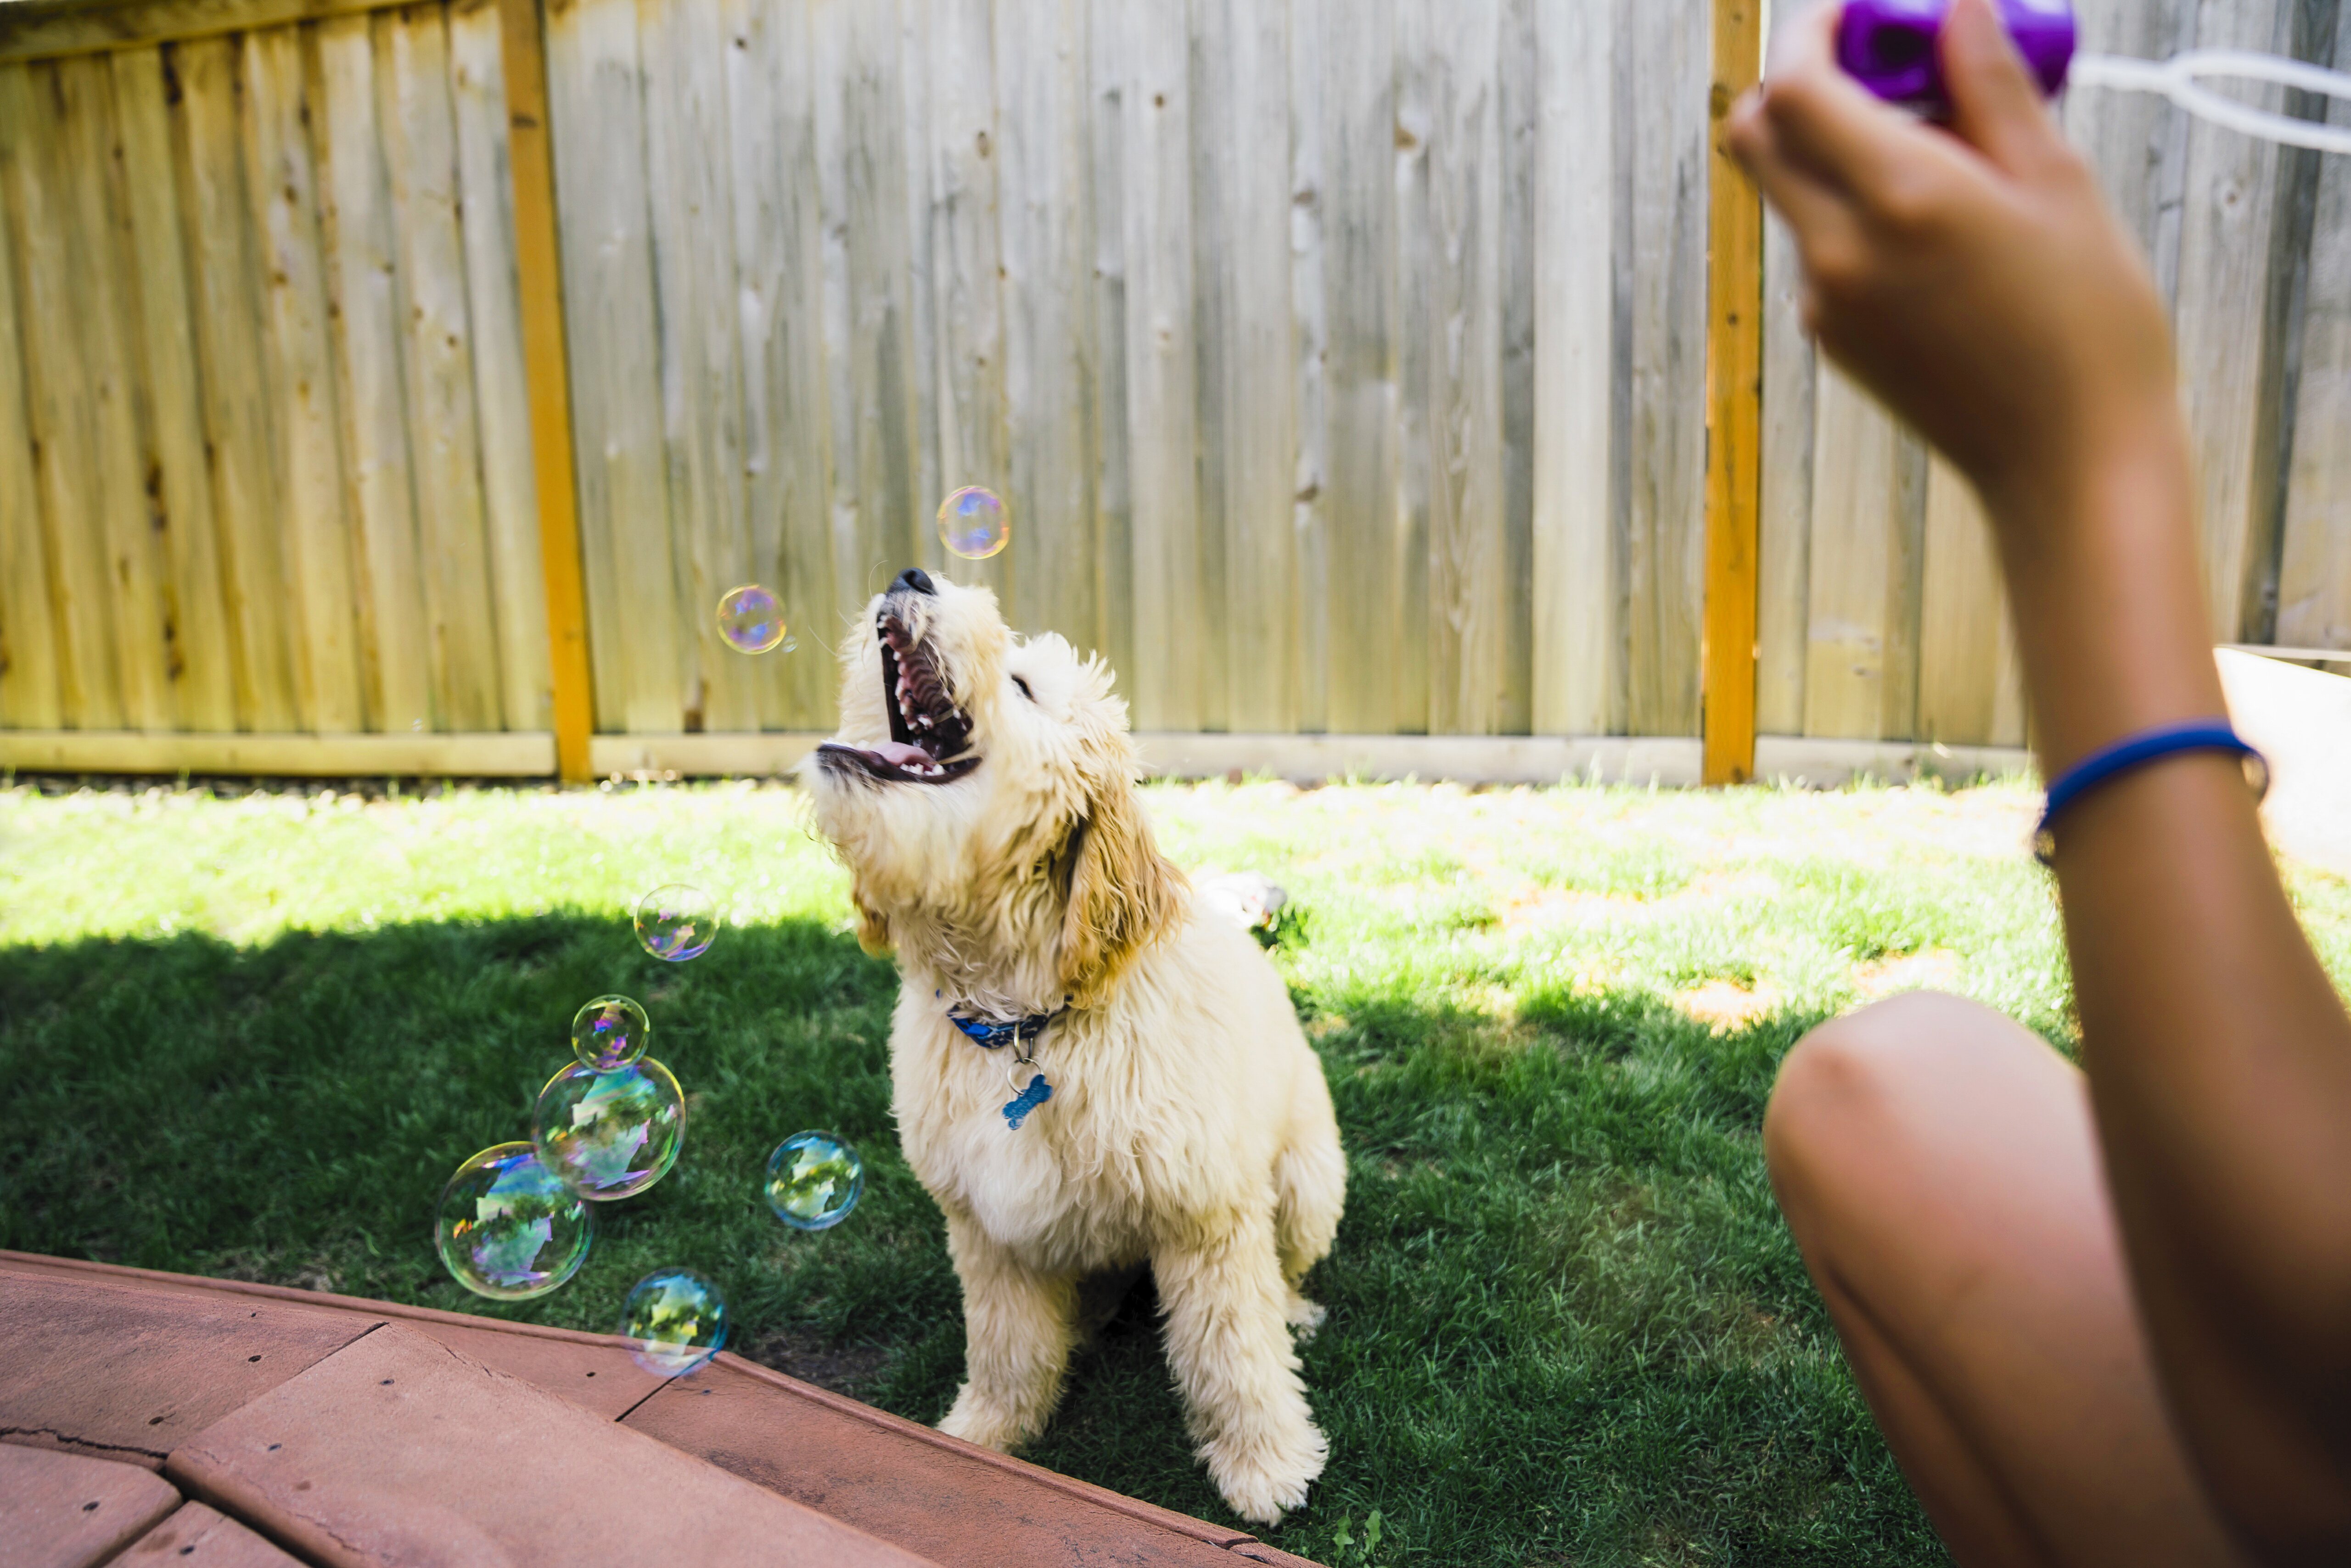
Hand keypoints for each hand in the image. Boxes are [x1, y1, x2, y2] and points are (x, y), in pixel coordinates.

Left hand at [1727, 0, 2178, 522]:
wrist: (2069, 461)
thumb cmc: (2088, 321)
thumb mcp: (2057, 181)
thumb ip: (1992, 86)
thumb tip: (1959, 5)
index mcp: (1898, 198)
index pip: (1795, 85)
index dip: (1811, 29)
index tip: (1857, 9)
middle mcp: (1839, 250)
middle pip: (1757, 134)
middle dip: (1803, 81)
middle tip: (1890, 69)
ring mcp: (1824, 302)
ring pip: (1790, 191)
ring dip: (1836, 148)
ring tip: (1948, 152)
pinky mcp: (1829, 340)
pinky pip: (1817, 248)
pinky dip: (1852, 210)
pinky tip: (1940, 226)